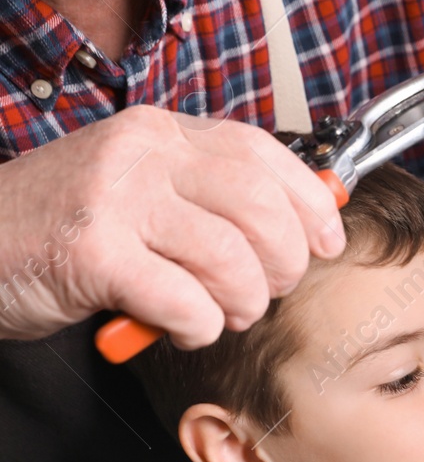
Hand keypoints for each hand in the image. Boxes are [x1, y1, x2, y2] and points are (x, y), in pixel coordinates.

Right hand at [0, 106, 344, 344]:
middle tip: (267, 292)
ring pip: (231, 259)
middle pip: (262, 209)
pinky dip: (198, 326)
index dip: (312, 204)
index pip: (267, 154)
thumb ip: (206, 197)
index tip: (328, 242)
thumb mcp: (139, 191)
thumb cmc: (57, 229)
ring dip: (241, 303)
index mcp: (161, 133)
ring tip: (222, 314)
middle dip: (284, 264)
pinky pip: (186, 301)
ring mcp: (115, 199)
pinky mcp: (92, 253)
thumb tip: (304, 223)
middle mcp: (142, 154)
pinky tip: (180, 328)